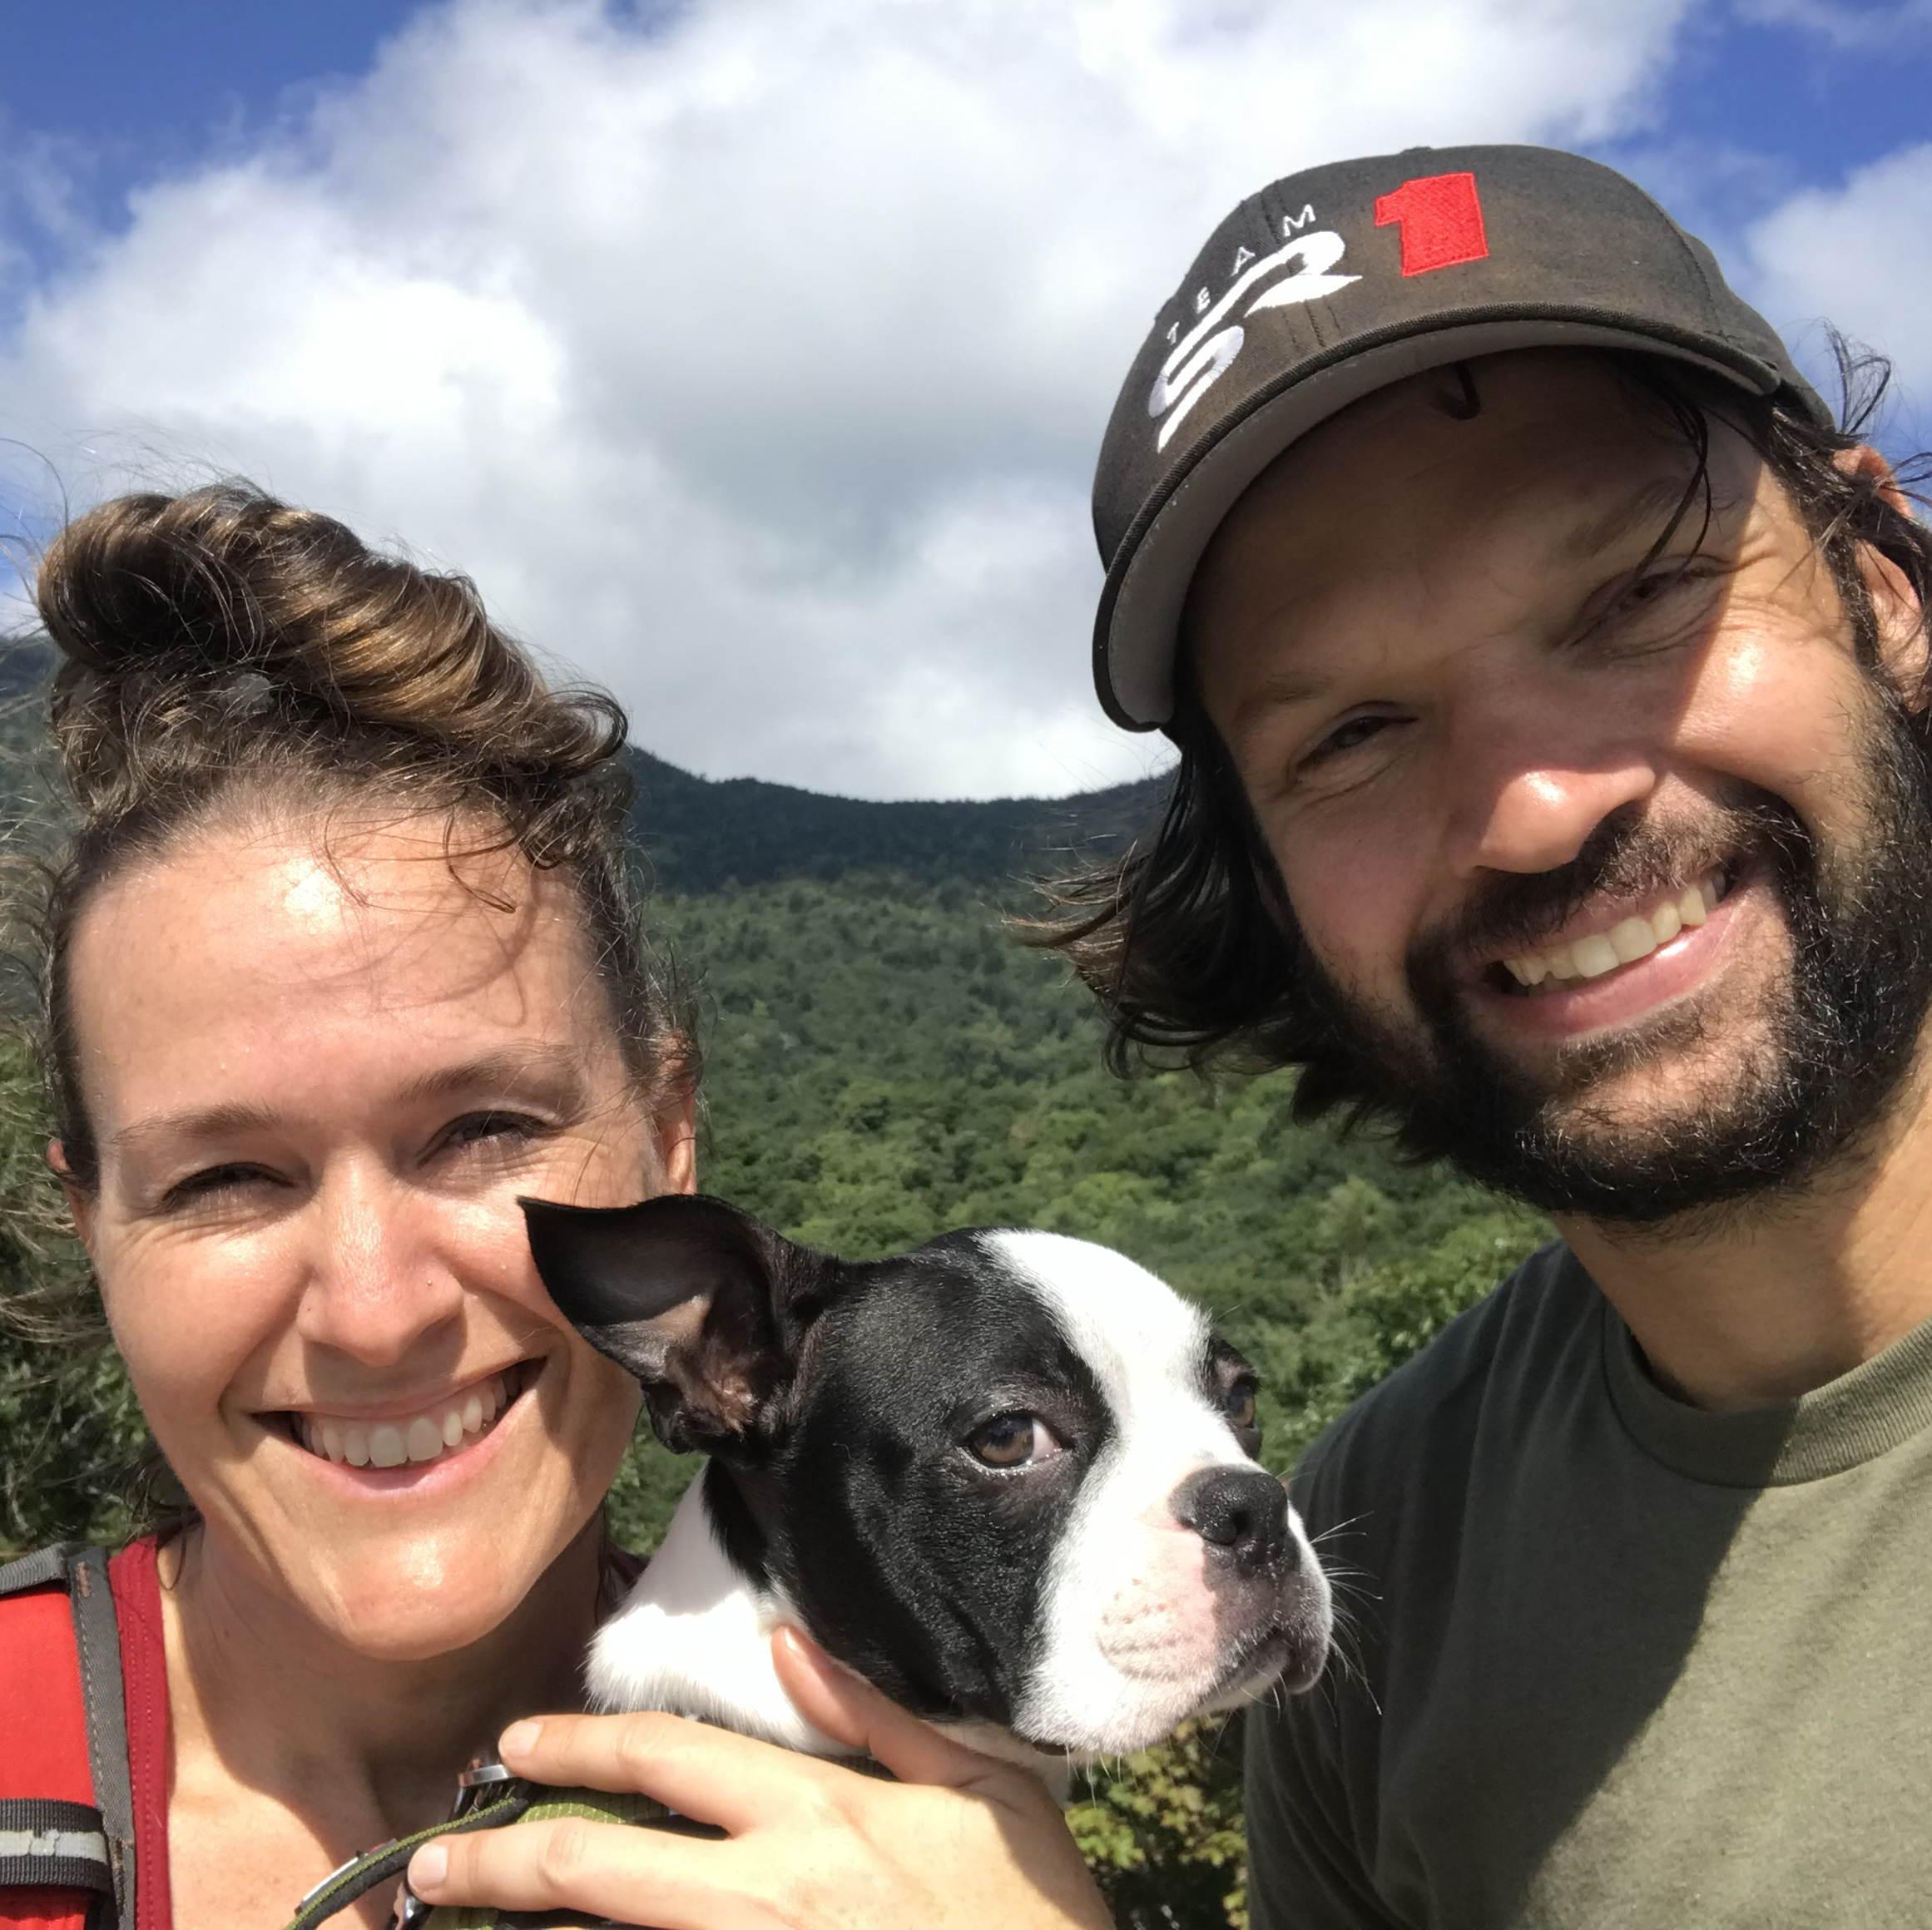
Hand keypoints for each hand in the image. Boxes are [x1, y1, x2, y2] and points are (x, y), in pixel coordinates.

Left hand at [405, 1626, 1111, 1928]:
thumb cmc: (1032, 1917)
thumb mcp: (985, 1791)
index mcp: (818, 1816)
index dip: (579, 1742)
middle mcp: (766, 1895)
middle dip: (499, 1858)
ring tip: (461, 1926)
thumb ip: (880, 1714)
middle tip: (433, 1862)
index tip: (518, 1743)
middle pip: (595, 1865)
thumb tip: (791, 1642)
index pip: (668, 1758)